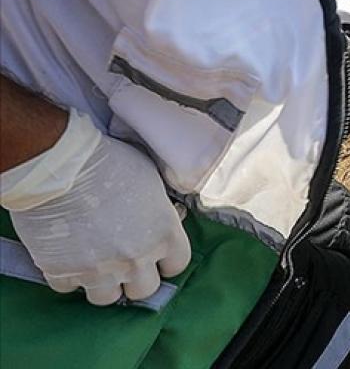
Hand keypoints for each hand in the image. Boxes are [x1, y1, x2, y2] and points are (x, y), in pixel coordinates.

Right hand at [4, 111, 190, 304]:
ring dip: (102, 283)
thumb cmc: (110, 163)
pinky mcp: (63, 273)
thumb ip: (160, 209)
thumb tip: (163, 218)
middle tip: (123, 260)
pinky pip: (68, 288)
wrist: (60, 167)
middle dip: (135, 277)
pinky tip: (65, 256)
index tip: (155, 254)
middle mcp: (136, 259)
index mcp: (165, 235)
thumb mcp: (152, 181)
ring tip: (94, 263)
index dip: (166, 260)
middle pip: (144, 290)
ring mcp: (99, 271)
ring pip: (107, 298)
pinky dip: (66, 276)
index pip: (177, 265)